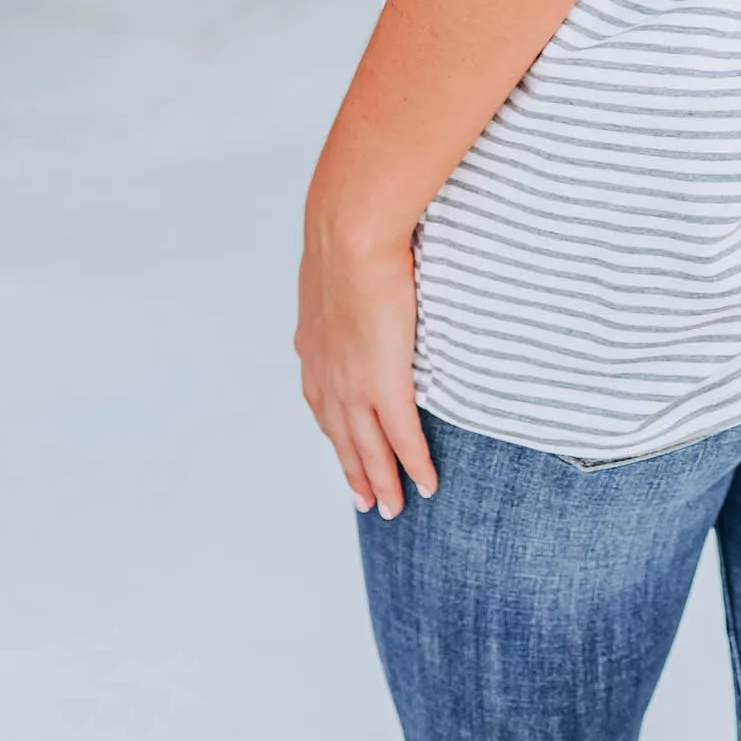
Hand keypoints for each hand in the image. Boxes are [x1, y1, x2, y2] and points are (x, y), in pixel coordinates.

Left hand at [296, 203, 437, 518]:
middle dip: (355, 472)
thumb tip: (345, 280)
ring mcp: (354, 384)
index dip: (336, 434)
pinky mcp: (385, 383)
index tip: (344, 454)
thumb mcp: (333, 267)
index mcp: (314, 348)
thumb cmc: (347, 232)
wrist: (350, 232)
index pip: (323, 404)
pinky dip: (414, 464)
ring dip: (381, 481)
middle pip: (342, 438)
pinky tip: (427, 484)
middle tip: (368, 503)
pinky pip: (404, 438)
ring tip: (393, 507)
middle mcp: (327, 375)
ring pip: (370, 448)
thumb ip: (338, 287)